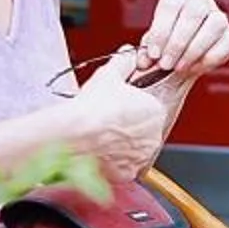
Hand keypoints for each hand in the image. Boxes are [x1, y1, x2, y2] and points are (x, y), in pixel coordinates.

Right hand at [70, 52, 170, 177]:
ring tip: (102, 138)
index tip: (118, 108)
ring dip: (123, 146)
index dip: (132, 107)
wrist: (73, 136)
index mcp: (156, 110)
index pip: (150, 109)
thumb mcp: (109, 76)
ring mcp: (142, 156)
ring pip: (136, 150)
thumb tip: (129, 54)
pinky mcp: (129, 173)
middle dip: (129, 127)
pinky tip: (101, 152)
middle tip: (108, 123)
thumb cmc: (90, 108)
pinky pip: (125, 167)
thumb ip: (123, 62)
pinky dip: (115, 162)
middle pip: (144, 130)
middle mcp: (154, 135)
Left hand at [132, 0, 228, 91]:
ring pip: (214, 25)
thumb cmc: (162, 50)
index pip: (171, 5)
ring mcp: (218, 18)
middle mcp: (200, 2)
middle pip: (194, 12)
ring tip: (179, 67)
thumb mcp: (149, 49)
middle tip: (166, 64)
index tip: (154, 54)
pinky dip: (208, 59)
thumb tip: (144, 60)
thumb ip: (145, 53)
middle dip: (178, 42)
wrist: (178, 65)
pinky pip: (224, 45)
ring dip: (194, 50)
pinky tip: (193, 68)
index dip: (162, 31)